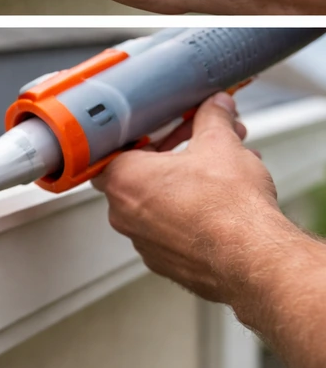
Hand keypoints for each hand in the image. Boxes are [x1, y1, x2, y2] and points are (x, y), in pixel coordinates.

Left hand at [92, 93, 289, 306]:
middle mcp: (124, 213)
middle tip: (202, 144)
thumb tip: (215, 106)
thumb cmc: (229, 208)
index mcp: (123, 179)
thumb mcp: (220, 144)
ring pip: (160, 202)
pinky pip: (171, 229)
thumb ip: (212, 118)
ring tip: (225, 170)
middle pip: (141, 174)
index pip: (114, 149)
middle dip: (175, 155)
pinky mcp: (165, 262)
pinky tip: (222, 202)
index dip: (140, 136)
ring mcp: (143, 241)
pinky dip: (190, 214)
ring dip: (187, 183)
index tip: (160, 130)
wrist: (254, 259)